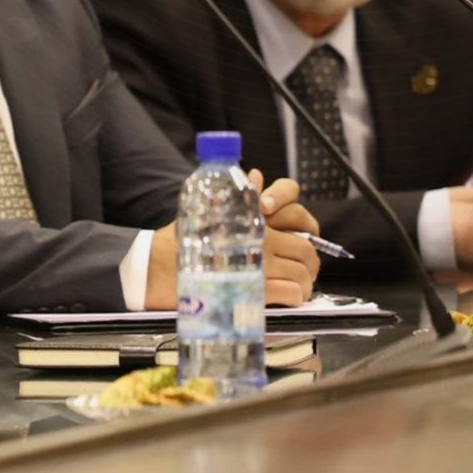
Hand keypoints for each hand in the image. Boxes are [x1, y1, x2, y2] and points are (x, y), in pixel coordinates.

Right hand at [146, 175, 323, 309]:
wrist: (163, 268)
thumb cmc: (185, 241)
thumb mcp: (209, 209)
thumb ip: (238, 197)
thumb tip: (256, 176)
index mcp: (254, 216)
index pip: (293, 208)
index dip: (300, 221)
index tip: (294, 237)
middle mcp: (262, 238)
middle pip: (305, 248)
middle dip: (309, 260)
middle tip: (302, 268)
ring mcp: (262, 265)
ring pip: (302, 272)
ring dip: (304, 281)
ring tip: (296, 285)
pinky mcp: (257, 290)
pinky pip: (292, 293)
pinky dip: (296, 296)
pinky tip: (288, 296)